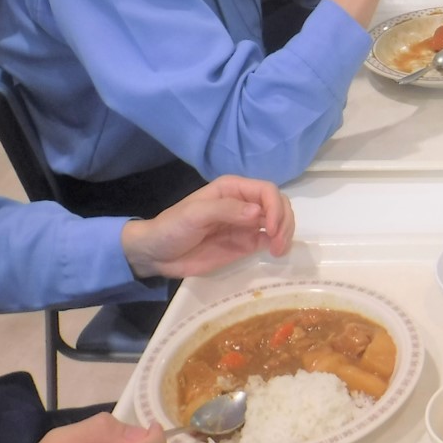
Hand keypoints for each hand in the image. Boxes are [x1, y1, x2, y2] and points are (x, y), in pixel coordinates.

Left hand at [121, 176, 294, 279]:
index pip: (267, 191)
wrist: (156, 254)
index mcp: (233, 189)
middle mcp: (245, 203)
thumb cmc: (172, 227)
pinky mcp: (246, 243)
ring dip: (285, 233)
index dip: (275, 207)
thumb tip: (258, 213)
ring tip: (278, 250)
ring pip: (279, 221)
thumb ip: (226, 210)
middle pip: (278, 204)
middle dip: (284, 221)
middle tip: (277, 243)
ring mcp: (247, 224)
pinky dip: (279, 244)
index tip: (272, 229)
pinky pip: (270, 239)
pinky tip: (276, 253)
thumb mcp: (195, 214)